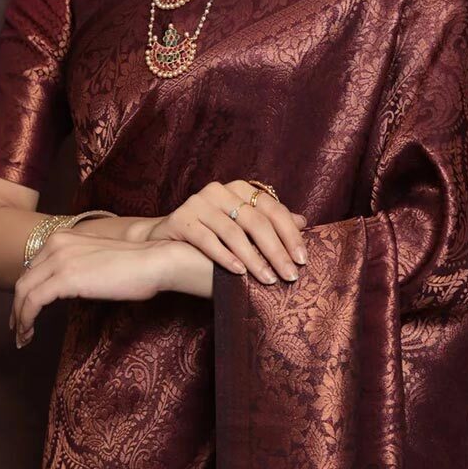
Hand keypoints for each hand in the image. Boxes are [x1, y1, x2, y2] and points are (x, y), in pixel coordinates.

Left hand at [9, 231, 167, 346]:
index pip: (34, 267)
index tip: (25, 310)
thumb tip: (70, 288)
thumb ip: (79, 267)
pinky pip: (33, 302)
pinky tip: (28, 334)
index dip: (26, 291)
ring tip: (22, 338)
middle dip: (17, 306)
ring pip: (23, 292)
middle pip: (24, 280)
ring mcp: (59, 260)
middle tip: (17, 327)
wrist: (154, 261)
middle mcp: (56, 244)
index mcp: (64, 237)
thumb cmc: (137, 265)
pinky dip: (26, 320)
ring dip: (19, 317)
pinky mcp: (64, 279)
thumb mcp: (99, 259)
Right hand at [144, 179, 307, 284]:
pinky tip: (239, 273)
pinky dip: (225, 258)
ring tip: (268, 280)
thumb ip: (269, 222)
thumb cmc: (211, 236)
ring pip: (233, 232)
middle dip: (276, 251)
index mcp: (239, 188)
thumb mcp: (243, 226)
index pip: (273, 210)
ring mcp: (198, 203)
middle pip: (256, 222)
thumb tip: (303, 222)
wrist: (163, 245)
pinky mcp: (181, 219)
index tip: (303, 260)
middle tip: (290, 275)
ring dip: (254, 259)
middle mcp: (219, 190)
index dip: (290, 235)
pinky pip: (207, 240)